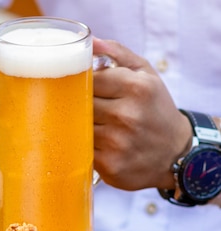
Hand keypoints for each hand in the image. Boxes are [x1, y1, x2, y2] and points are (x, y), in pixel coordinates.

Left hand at [93, 38, 191, 190]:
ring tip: (96, 127)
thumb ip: (118, 54)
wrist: (173, 152)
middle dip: (81, 106)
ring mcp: (118, 142)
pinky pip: (83, 150)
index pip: (89, 80)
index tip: (88, 90)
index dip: (84, 85)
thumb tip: (90, 43)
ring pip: (79, 128)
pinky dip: (85, 146)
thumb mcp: (145, 75)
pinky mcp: (110, 165)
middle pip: (81, 104)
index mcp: (137, 88)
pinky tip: (99, 144)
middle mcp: (127, 115)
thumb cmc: (155, 110)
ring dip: (82, 127)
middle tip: (90, 110)